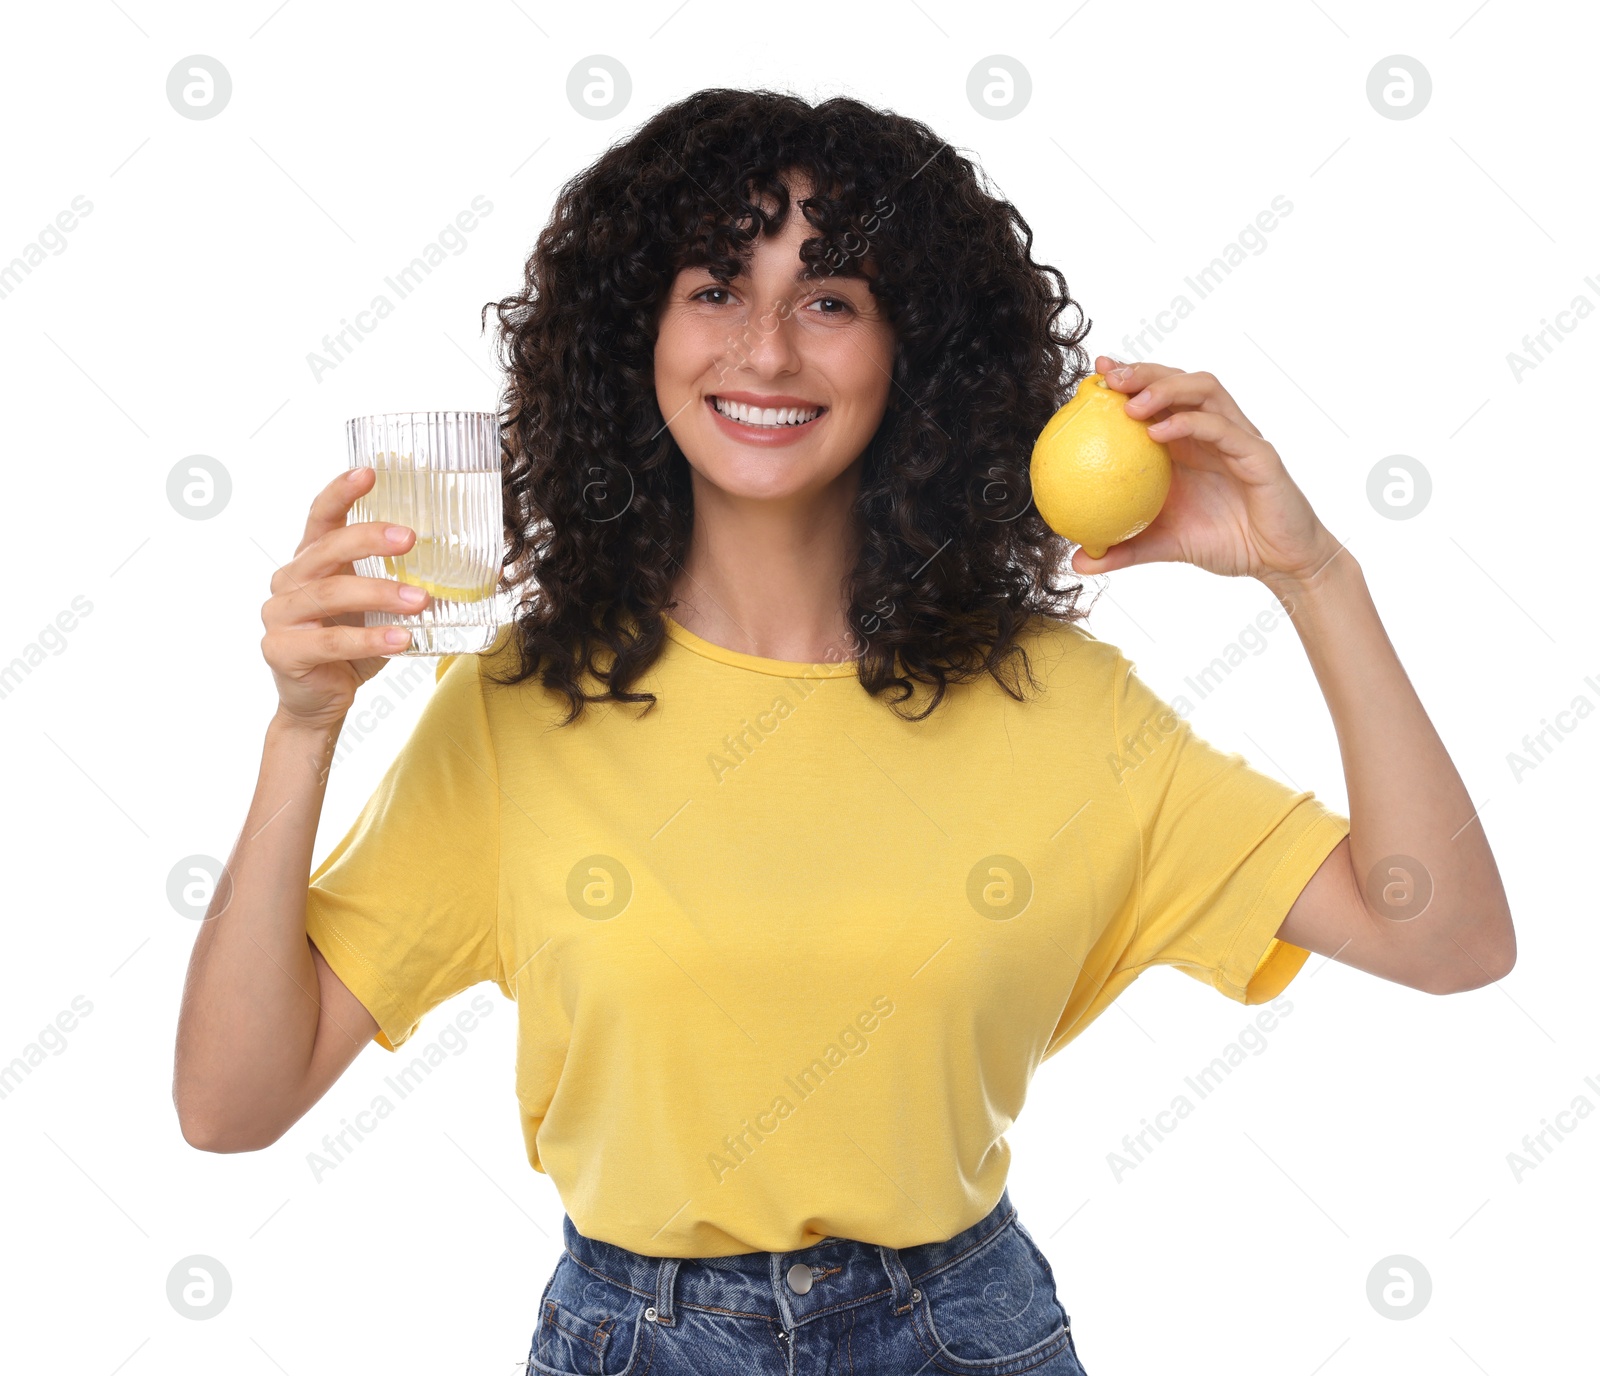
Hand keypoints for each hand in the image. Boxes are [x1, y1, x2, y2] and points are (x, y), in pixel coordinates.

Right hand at [260, 467, 431, 732]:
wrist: (319, 702)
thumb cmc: (352, 647)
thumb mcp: (377, 607)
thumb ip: (401, 581)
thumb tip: (476, 564)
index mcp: (310, 562)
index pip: (320, 517)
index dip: (341, 492)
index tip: (370, 472)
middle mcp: (289, 582)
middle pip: (326, 550)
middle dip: (368, 539)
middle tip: (410, 538)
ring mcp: (280, 616)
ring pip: (331, 595)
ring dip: (379, 593)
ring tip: (421, 599)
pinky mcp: (282, 651)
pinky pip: (332, 641)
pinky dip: (369, 638)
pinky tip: (400, 637)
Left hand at [1072, 355, 1342, 593]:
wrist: (1279, 562)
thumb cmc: (1226, 543)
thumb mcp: (1164, 545)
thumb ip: (1123, 548)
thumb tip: (1079, 561)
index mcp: (1188, 443)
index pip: (1157, 397)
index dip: (1128, 379)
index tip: (1093, 374)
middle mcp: (1212, 431)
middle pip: (1179, 381)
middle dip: (1143, 372)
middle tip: (1108, 376)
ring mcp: (1237, 437)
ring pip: (1204, 391)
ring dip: (1167, 388)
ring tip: (1132, 402)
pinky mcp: (1258, 455)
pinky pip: (1224, 429)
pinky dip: (1191, 424)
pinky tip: (1158, 431)